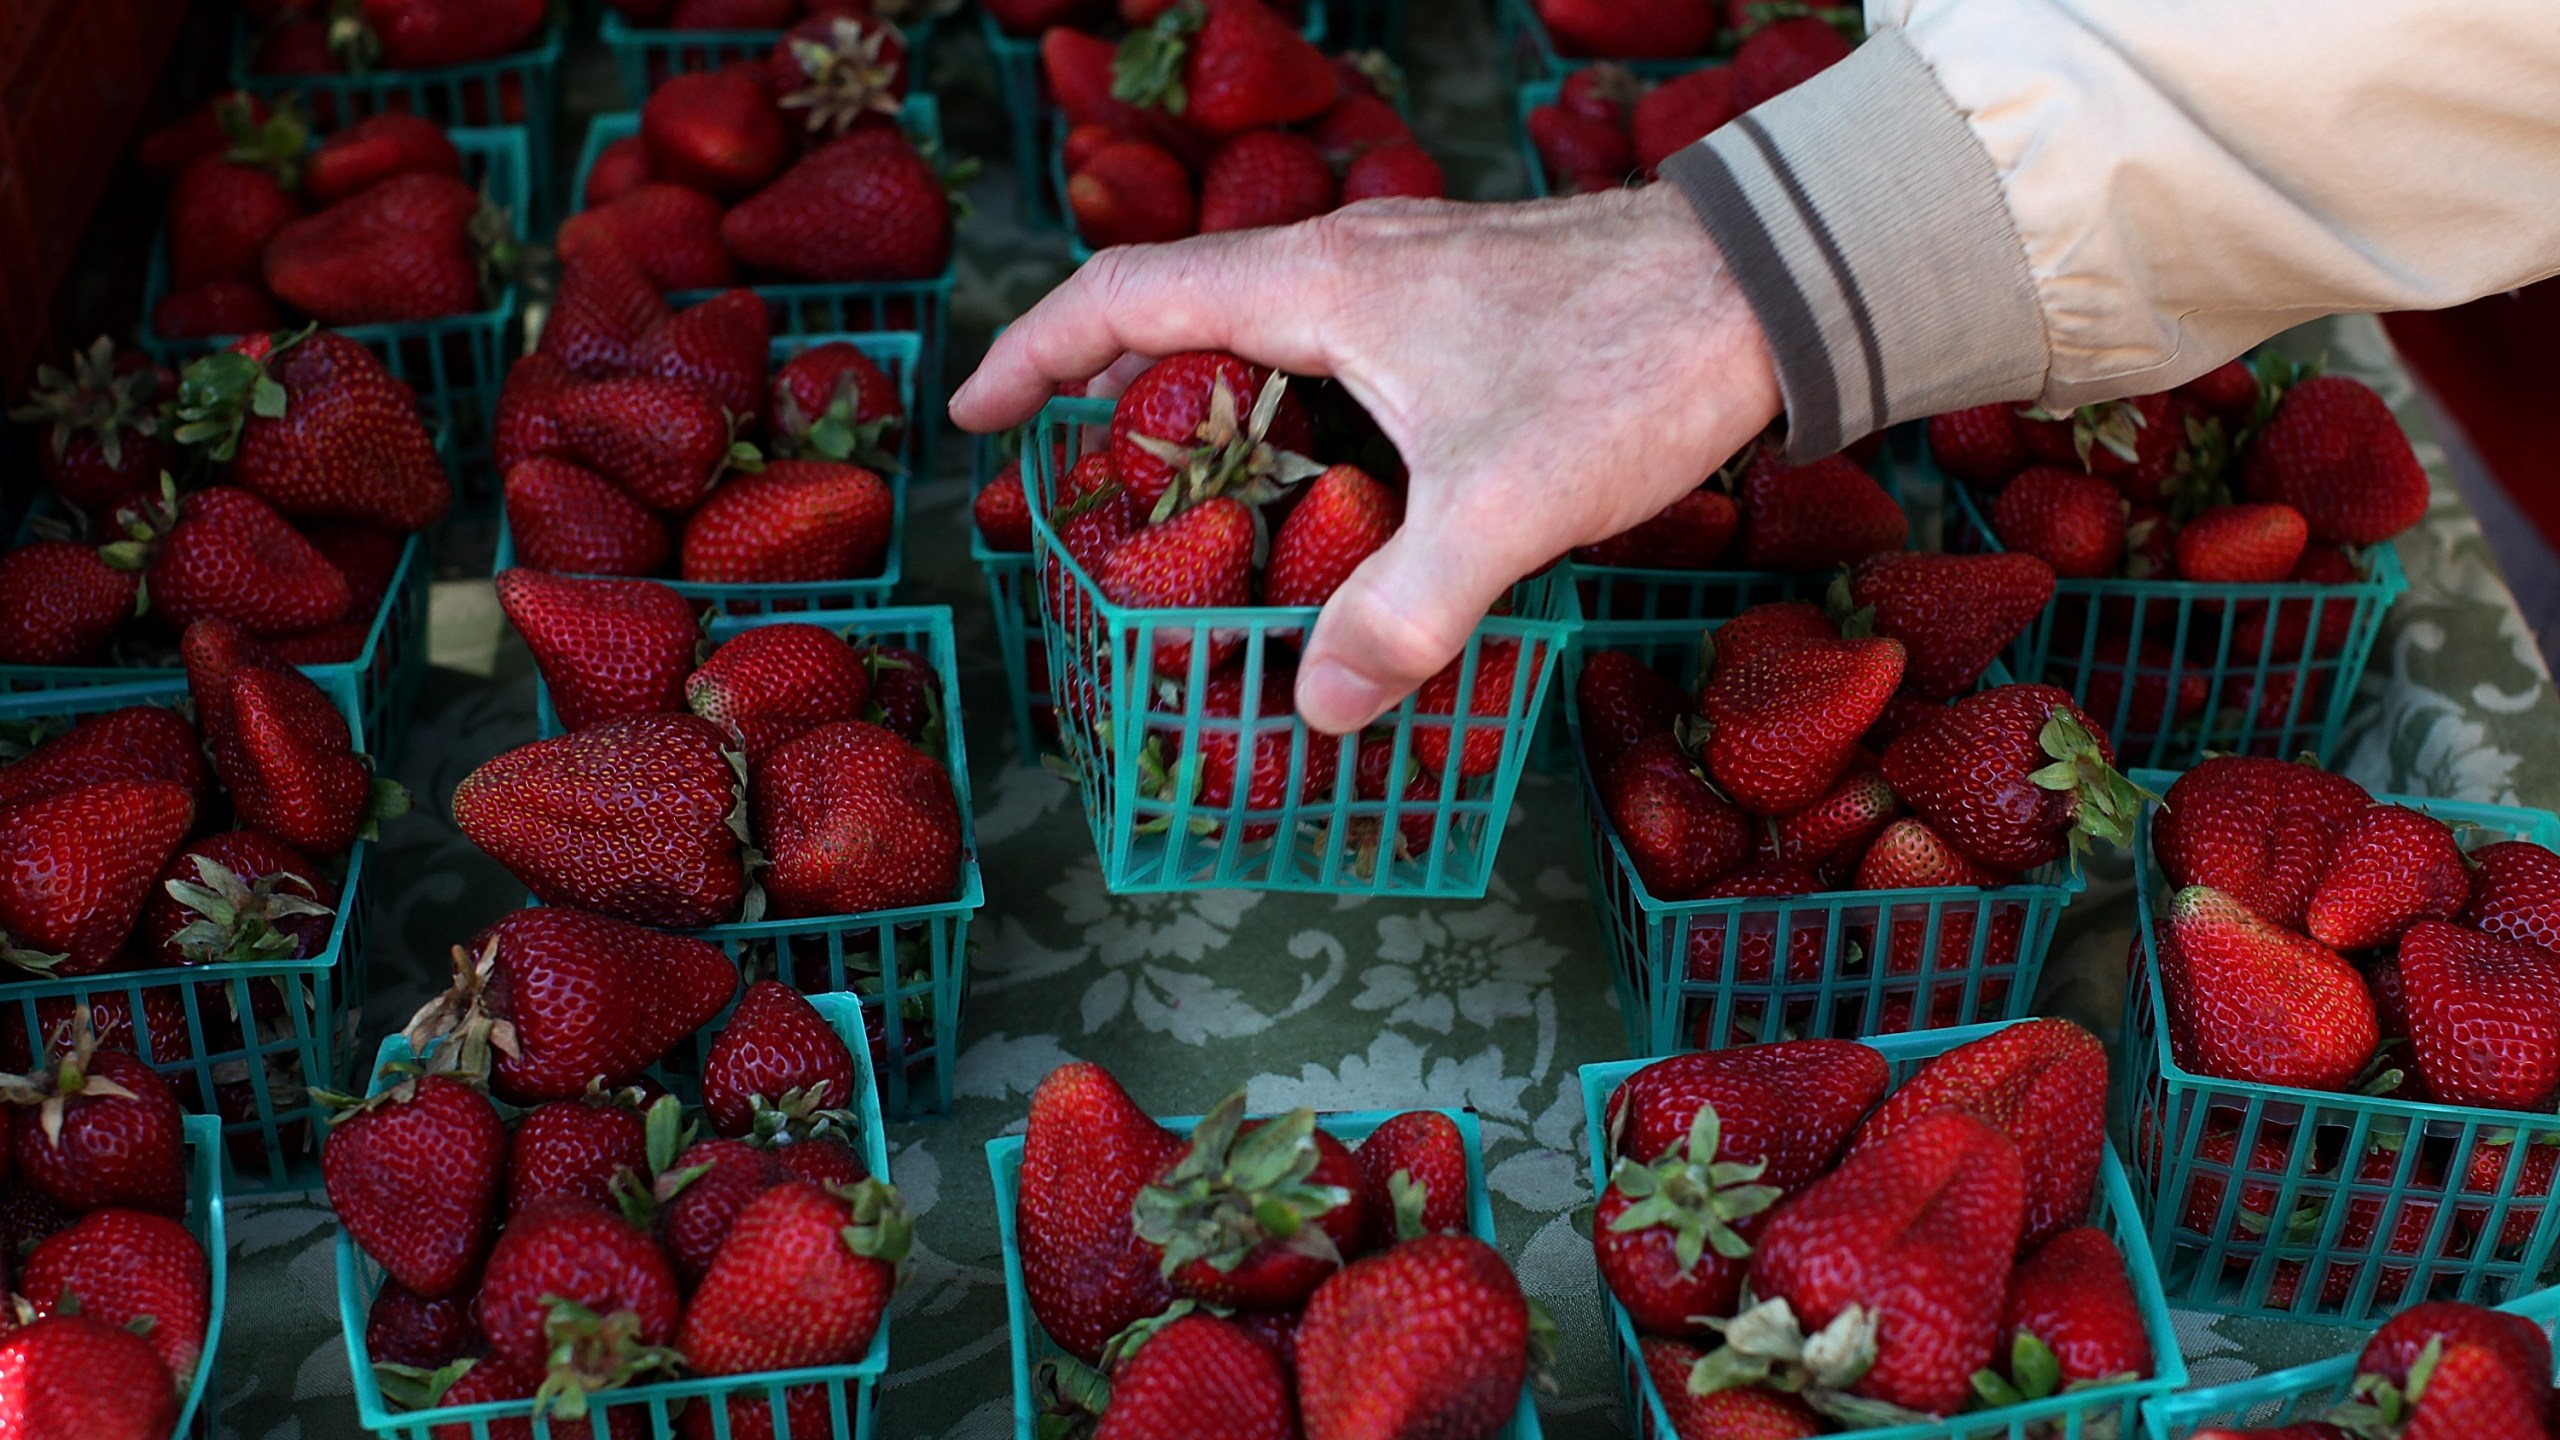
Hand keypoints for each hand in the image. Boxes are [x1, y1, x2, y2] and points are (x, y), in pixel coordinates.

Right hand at [948, 184, 1782, 732]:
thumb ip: (1403, 609)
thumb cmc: (1632, 362)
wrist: (1769, 281)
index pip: (1126, 297)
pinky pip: (1334, 353)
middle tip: (1087, 506)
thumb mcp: (1508, 502)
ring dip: (1211, 413)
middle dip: (1114, 404)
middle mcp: (1348, 262)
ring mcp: (1407, 276)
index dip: (1034, 355)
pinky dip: (1296, 419)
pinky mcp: (1463, 303)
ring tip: (1192, 519)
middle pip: (1181, 316)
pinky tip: (1332, 495)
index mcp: (1321, 284)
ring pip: (1262, 336)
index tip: (975, 419)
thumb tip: (1312, 712)